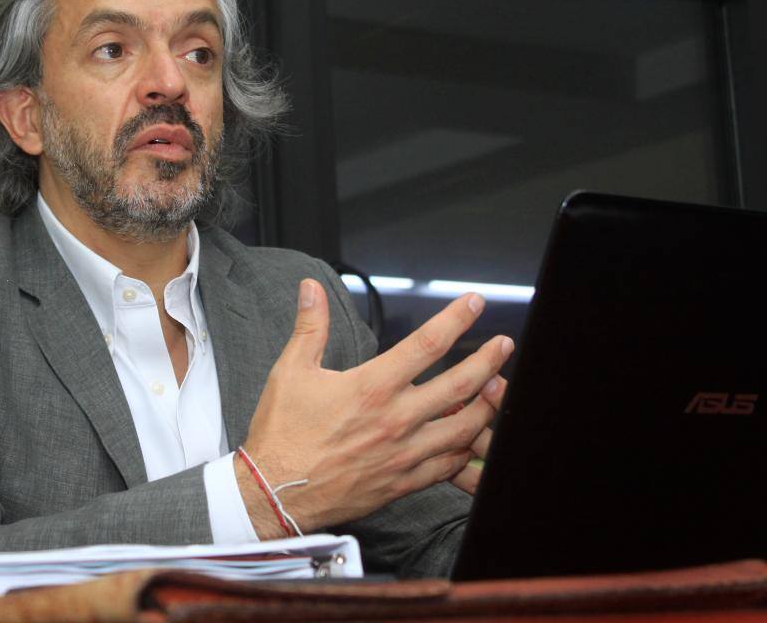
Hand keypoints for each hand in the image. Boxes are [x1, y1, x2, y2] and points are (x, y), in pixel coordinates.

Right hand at [237, 279, 512, 537]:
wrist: (275, 493)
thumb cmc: (281, 432)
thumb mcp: (290, 371)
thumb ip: (310, 327)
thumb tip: (311, 287)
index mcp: (372, 387)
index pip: (427, 344)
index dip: (457, 319)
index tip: (474, 303)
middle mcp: (396, 419)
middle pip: (462, 385)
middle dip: (489, 360)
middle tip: (504, 345)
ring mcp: (404, 453)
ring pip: (465, 428)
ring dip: (489, 406)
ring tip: (499, 388)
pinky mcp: (403, 482)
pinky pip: (449, 466)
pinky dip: (466, 449)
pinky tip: (470, 437)